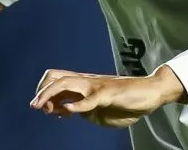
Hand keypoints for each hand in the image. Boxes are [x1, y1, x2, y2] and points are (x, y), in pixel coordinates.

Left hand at [31, 65, 186, 127]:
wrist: (151, 92)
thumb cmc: (127, 100)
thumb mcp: (100, 109)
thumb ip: (84, 109)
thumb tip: (69, 111)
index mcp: (85, 85)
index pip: (57, 79)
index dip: (44, 92)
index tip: (42, 108)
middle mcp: (88, 82)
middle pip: (56, 76)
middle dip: (42, 91)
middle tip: (36, 106)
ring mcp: (97, 86)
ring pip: (67, 82)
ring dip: (51, 95)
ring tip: (43, 108)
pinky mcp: (109, 94)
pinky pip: (90, 99)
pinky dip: (77, 105)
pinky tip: (69, 111)